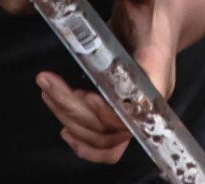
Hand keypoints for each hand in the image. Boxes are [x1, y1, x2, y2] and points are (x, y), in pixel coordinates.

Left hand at [35, 1, 177, 165]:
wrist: (158, 18)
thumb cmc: (150, 10)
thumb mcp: (143, 3)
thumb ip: (138, 4)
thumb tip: (130, 0)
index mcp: (156, 78)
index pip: (133, 112)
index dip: (107, 112)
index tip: (84, 95)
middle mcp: (148, 105)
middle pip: (111, 129)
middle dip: (72, 109)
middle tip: (46, 82)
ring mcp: (136, 115)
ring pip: (104, 140)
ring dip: (71, 121)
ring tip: (48, 93)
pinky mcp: (123, 117)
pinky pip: (109, 148)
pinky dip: (87, 148)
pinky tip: (67, 132)